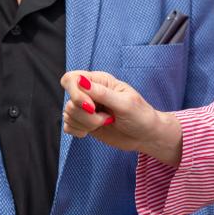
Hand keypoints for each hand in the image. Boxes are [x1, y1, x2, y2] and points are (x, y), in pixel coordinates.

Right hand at [59, 70, 182, 165]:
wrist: (145, 136)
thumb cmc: (140, 116)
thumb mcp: (124, 103)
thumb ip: (102, 93)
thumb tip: (81, 81)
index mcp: (100, 81)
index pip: (71, 78)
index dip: (75, 93)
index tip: (91, 107)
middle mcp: (90, 92)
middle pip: (70, 101)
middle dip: (87, 115)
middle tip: (106, 118)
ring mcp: (85, 108)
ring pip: (68, 115)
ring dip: (86, 124)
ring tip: (105, 123)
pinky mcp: (84, 123)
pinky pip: (67, 126)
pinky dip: (78, 131)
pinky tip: (92, 132)